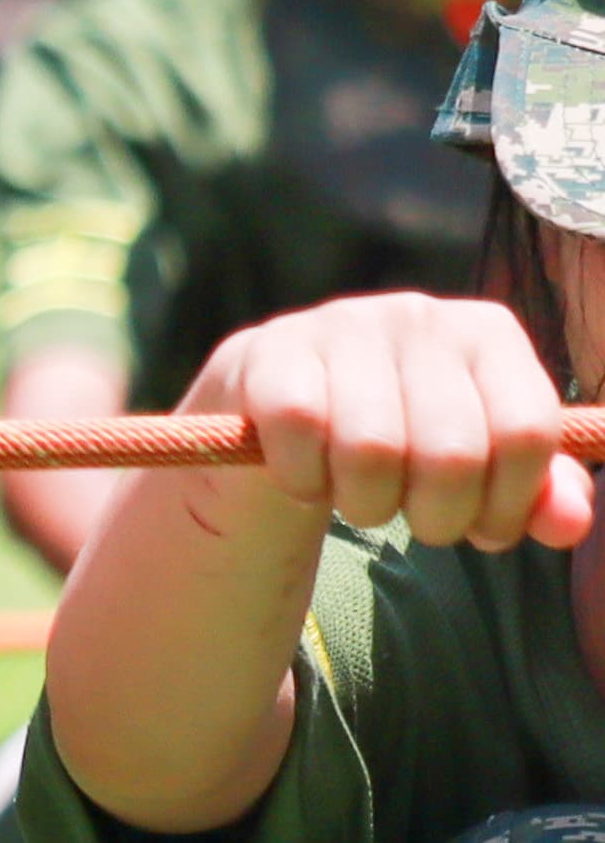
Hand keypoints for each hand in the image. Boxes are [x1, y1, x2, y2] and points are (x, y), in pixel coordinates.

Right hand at [176, 294, 589, 552]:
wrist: (281, 403)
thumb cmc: (400, 435)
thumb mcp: (481, 464)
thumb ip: (537, 495)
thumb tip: (569, 526)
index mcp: (490, 333)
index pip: (528, 433)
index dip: (509, 503)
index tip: (483, 528)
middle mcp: (423, 314)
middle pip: (451, 453)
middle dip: (436, 518)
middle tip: (414, 522)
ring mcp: (344, 324)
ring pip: (371, 450)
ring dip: (366, 506)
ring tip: (361, 499)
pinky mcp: (274, 350)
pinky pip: (300, 434)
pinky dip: (304, 480)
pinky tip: (307, 476)